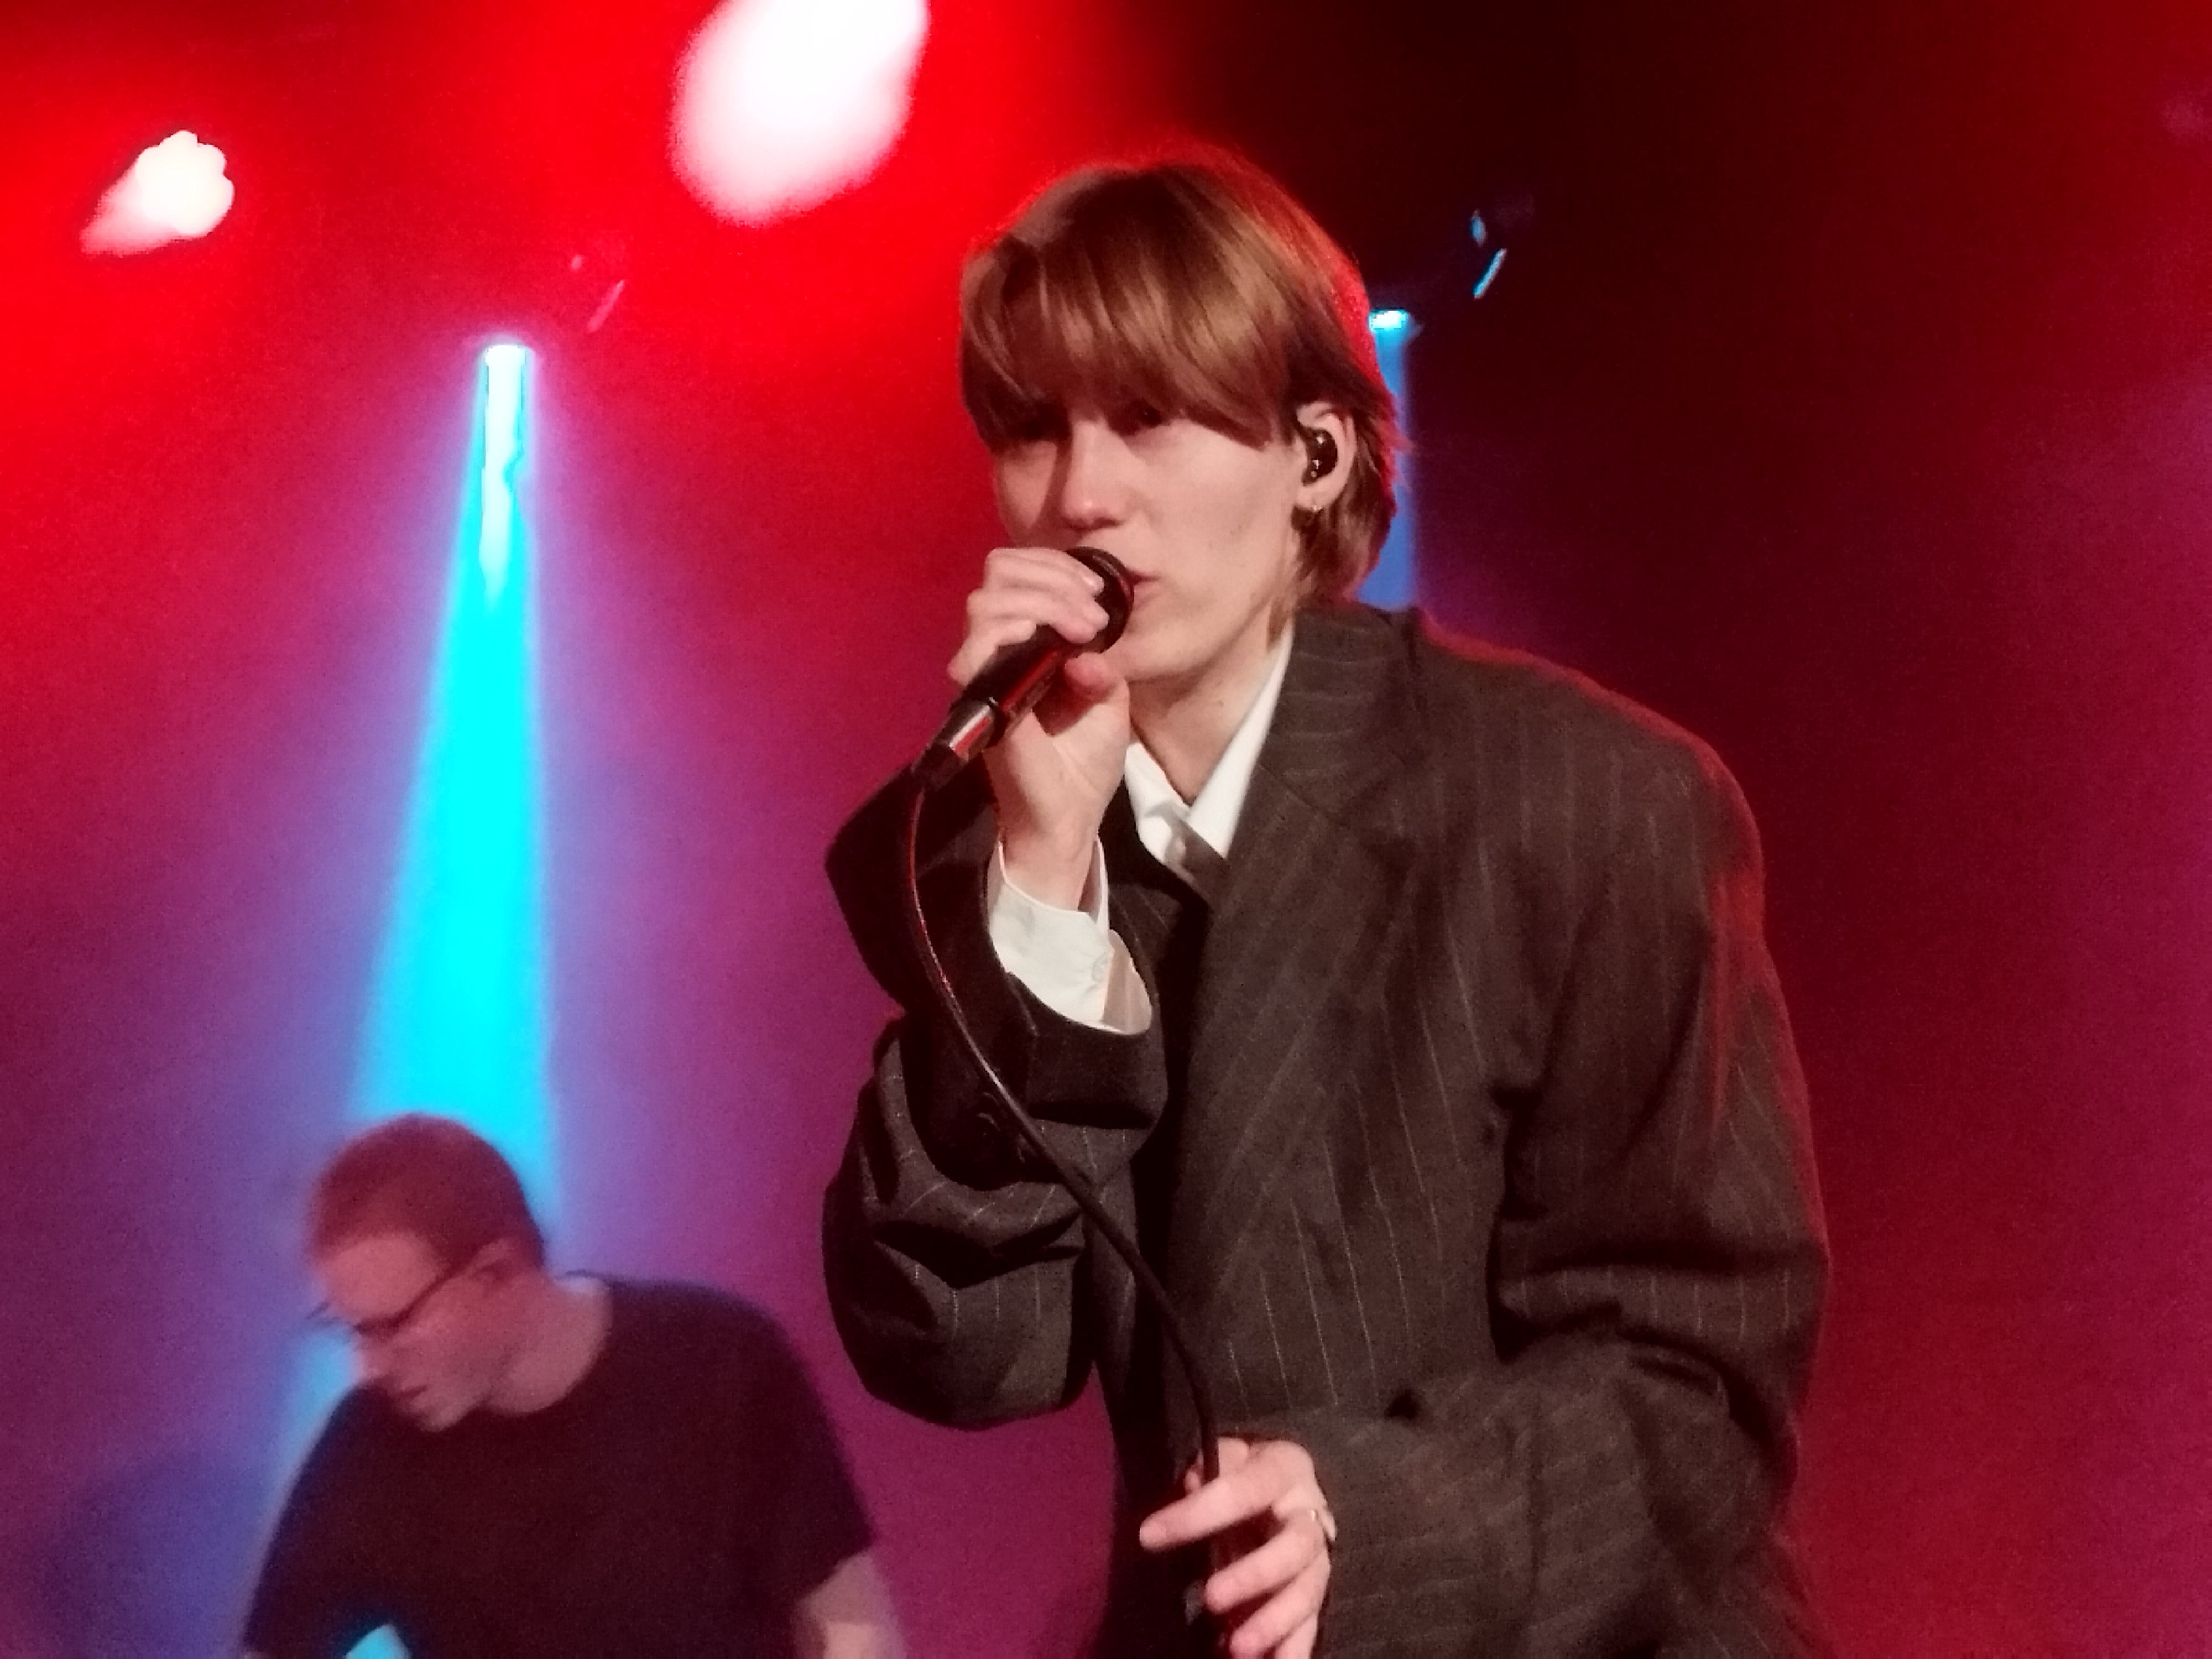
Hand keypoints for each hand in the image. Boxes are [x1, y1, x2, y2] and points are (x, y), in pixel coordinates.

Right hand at [949, 547, 1129, 906]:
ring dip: (1042, 601)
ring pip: (985, 602)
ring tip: (1084, 630)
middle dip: (1053, 578)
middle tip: (1093, 616)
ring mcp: (983, 673)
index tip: (1100, 593)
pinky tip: (1052, 643)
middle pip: (998, 573)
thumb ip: (1101, 657)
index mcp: (1026, 639)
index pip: (1018, 571)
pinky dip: (1011, 632)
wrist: (1072, 817)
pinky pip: (973, 650)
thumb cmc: (1084, 761)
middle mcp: (997, 649)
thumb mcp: (1109, 696)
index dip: (1058, 566)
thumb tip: (1086, 641)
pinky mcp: (978, 701)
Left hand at [1138, 1438, 1333, 1658]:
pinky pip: (1312, 1622)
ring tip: (1236, 1647)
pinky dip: (1294, 1647)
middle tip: (1210, 1598)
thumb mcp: (1227, 1455)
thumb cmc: (1244, 1471)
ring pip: (1307, 1591)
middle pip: (1294, 1547)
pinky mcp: (1316, 1592)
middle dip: (1253, 1575)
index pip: (1244, 1489)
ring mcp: (1318, 1556)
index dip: (1199, 1513)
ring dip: (1273, 1622)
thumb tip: (1190, 1486)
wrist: (1285, 1486)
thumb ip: (1207, 1469)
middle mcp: (1309, 1513)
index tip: (1149, 1535)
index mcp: (1285, 1468)